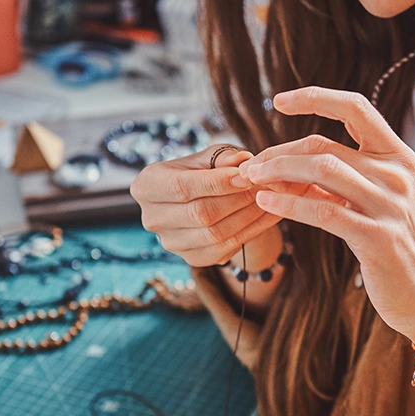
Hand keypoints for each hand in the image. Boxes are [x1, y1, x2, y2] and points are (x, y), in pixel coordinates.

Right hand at [131, 144, 283, 266]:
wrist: (200, 199)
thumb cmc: (201, 172)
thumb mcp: (207, 158)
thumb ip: (223, 158)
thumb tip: (243, 162)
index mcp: (146, 186)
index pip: (182, 187)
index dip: (217, 183)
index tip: (247, 176)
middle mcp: (151, 218)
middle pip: (199, 213)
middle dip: (237, 199)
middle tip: (264, 186)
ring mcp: (170, 242)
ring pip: (214, 234)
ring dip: (247, 217)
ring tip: (269, 199)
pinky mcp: (191, 258)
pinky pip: (223, 249)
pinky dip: (249, 232)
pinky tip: (266, 216)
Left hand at [240, 87, 414, 343]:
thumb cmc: (396, 244)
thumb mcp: (376, 199)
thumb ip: (345, 176)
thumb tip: (290, 161)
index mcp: (399, 155)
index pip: (355, 108)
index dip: (315, 97)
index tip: (278, 100)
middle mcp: (397, 173)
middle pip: (324, 146)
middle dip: (279, 153)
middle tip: (250, 167)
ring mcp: (390, 205)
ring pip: (321, 171)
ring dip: (278, 173)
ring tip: (252, 181)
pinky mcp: (378, 237)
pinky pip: (323, 212)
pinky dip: (288, 204)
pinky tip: (265, 203)